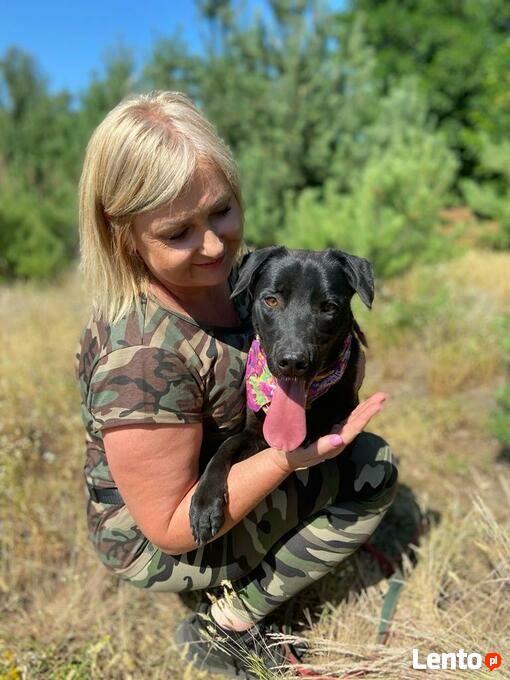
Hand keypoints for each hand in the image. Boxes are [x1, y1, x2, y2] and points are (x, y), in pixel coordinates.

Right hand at [269, 392, 387, 472]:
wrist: (285, 459)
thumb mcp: (306, 453)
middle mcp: (339, 440)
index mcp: (335, 445)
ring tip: (378, 398)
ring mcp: (336, 435)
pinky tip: (361, 405)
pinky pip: (347, 420)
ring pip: (354, 420)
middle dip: (370, 409)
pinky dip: (356, 411)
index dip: (366, 416)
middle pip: (358, 423)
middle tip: (383, 395)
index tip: (377, 405)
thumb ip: (323, 447)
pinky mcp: (330, 431)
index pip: (354, 428)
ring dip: (366, 408)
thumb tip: (340, 439)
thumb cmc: (294, 455)